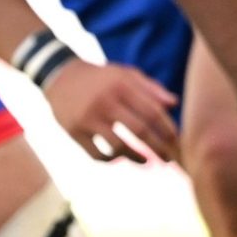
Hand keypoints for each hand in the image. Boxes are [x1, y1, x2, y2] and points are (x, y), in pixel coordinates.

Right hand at [43, 58, 180, 163]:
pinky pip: (96, 154)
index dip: (168, 129)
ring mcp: (87, 117)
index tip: (177, 141)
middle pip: (140, 130)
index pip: (152, 111)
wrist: (59, 77)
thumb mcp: (124, 74)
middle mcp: (105, 100)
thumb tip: (174, 104)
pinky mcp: (73, 131)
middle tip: (169, 158)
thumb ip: (150, 87)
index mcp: (121, 84)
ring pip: (118, 146)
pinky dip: (110, 160)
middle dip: (159, 148)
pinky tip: (120, 159)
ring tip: (147, 162)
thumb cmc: (101, 78)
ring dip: (137, 158)